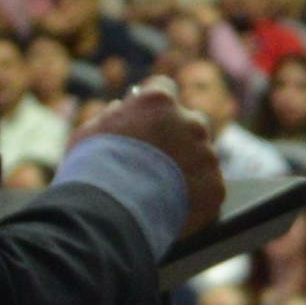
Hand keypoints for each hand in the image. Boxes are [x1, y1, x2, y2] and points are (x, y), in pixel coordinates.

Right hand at [72, 88, 223, 238]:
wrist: (109, 214)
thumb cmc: (91, 171)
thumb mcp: (90, 134)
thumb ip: (112, 118)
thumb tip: (121, 109)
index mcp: (158, 101)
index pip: (164, 89)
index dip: (155, 107)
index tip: (149, 119)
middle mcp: (189, 122)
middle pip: (192, 123)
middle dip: (179, 137)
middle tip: (161, 160)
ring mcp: (206, 155)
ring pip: (203, 157)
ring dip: (189, 168)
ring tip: (164, 191)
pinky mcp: (215, 187)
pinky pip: (209, 188)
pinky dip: (196, 197)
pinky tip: (175, 208)